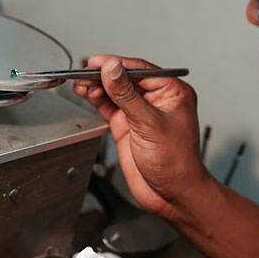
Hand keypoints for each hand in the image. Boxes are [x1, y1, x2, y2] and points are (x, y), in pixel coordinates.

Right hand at [73, 55, 210, 220]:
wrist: (172, 195)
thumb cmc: (177, 163)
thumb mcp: (149, 124)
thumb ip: (127, 96)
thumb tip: (112, 69)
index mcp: (173, 92)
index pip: (141, 69)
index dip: (117, 64)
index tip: (97, 62)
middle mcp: (157, 99)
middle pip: (125, 78)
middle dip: (104, 75)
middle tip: (84, 72)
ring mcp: (140, 113)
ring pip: (115, 91)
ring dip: (98, 87)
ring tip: (81, 83)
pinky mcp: (128, 126)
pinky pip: (110, 106)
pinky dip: (97, 100)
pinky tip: (87, 93)